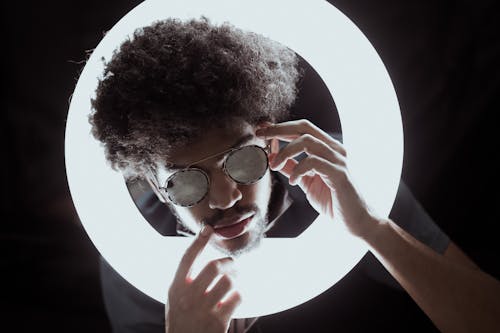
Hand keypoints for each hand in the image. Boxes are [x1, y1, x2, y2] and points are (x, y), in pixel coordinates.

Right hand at [165, 226, 240, 332]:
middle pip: (213, 266)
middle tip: (232, 265)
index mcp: (176, 288)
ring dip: (235, 279)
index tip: (208, 229)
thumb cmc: (181, 322)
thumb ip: (185, 281)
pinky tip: (233, 300)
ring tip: (234, 283)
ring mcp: (203, 309)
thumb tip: (203, 257)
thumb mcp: (175, 299)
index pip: (186, 258)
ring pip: (228, 281)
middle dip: (228, 262)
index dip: (198, 241)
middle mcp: (188, 297)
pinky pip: (236, 298)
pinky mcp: (218, 321)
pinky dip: (238, 296)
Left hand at [256, 119, 378, 237]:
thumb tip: (272, 156)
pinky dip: (298, 169)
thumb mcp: (307, 182)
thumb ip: (292, 168)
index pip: (302, 128)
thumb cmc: (334, 201)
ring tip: (275, 166)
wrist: (357, 222)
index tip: (262, 131)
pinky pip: (313, 162)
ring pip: (307, 141)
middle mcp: (335, 149)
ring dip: (285, 152)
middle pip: (304, 127)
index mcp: (328, 148)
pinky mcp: (339, 174)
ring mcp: (338, 160)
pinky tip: (294, 181)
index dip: (280, 127)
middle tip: (261, 136)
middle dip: (279, 129)